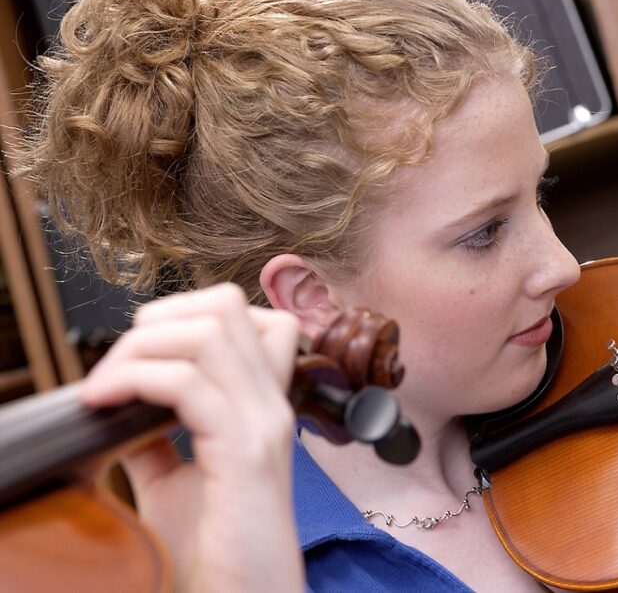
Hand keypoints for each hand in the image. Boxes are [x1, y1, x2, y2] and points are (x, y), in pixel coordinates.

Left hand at [79, 283, 303, 592]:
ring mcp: (264, 423)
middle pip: (227, 305)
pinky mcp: (245, 452)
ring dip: (140, 347)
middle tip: (118, 367)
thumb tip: (122, 405)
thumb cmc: (218, 553)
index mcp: (262, 406)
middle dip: (158, 320)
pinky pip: (187, 383)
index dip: (188, 317)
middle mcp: (271, 403)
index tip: (141, 357)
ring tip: (106, 387)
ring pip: (209, 330)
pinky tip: (107, 404)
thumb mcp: (175, 483)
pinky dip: (135, 380)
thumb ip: (157, 440)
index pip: (251, 316)